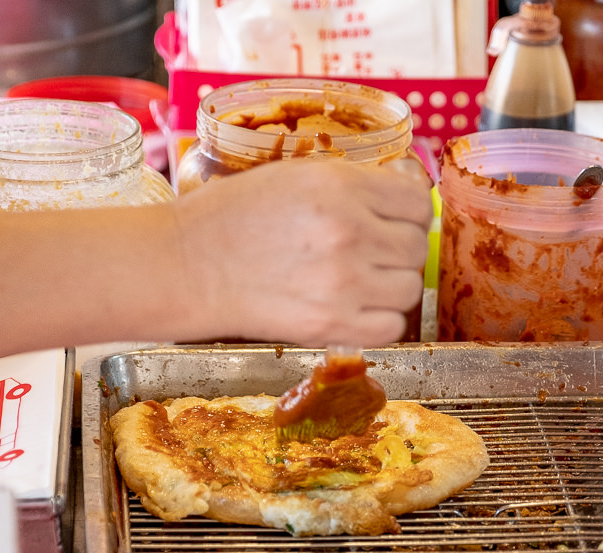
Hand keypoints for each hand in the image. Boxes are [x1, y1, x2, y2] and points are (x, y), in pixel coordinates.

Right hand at [170, 160, 432, 345]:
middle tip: (367, 251)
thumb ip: (353, 185)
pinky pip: (392, 327)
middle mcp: (349, 232)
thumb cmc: (230, 216)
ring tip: (358, 279)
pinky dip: (380, 320)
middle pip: (417, 246)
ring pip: (409, 288)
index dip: (408, 213)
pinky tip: (354, 307)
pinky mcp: (330, 325)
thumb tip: (402, 197)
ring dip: (390, 285)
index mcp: (340, 186)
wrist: (184, 265)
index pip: (418, 204)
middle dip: (397, 248)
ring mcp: (343, 283)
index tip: (394, 220)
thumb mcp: (295, 175)